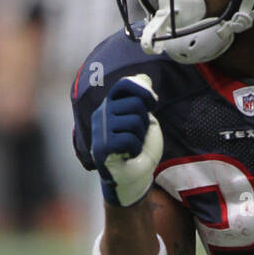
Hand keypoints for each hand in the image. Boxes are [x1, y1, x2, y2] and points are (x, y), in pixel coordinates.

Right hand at [90, 73, 162, 207]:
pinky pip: (129, 139)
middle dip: (143, 122)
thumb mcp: (142, 120)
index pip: (124, 85)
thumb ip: (141, 100)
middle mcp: (102, 113)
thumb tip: (145, 77)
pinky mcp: (103, 147)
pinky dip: (135, 150)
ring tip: (132, 146)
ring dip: (140, 138)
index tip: (153, 103)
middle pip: (135, 104)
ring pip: (134, 122)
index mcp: (110, 104)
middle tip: (137, 136)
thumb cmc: (138, 148)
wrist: (131, 177)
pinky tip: (129, 155)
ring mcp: (100, 130)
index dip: (143, 92)